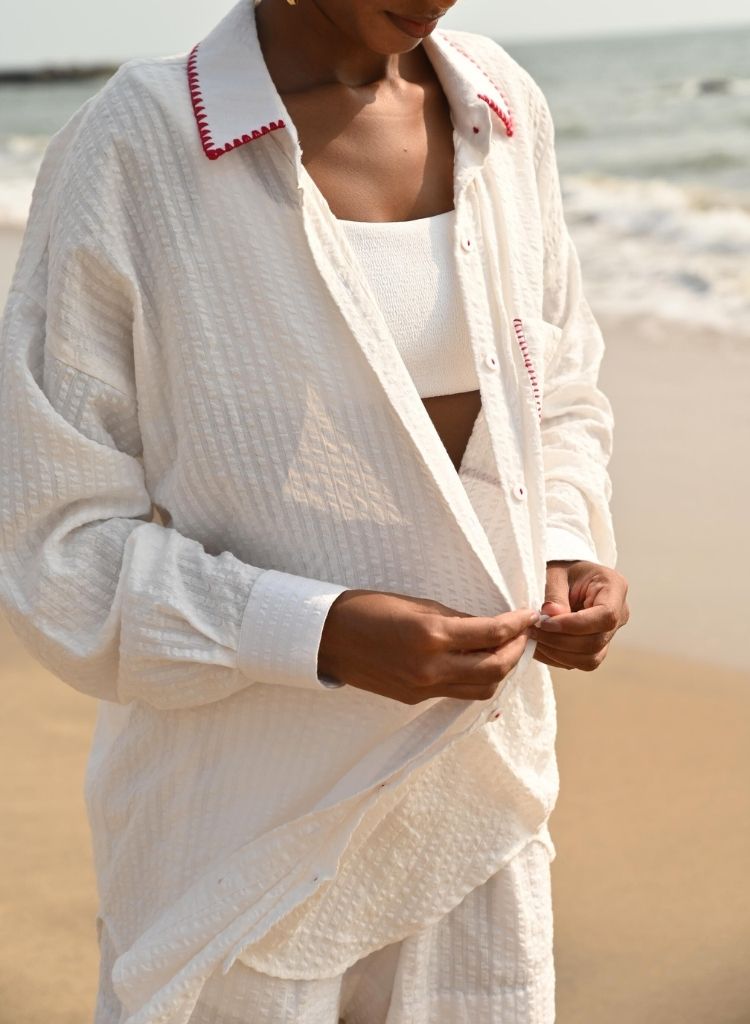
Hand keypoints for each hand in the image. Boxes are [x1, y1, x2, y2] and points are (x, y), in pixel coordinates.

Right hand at [318, 589, 540, 704]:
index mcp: (431, 635)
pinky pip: (458, 692)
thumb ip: (455, 618)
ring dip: (501, 670)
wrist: (327, 638)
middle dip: (517, 651)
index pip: (492, 634)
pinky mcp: (415, 699)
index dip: (517, 624)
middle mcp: (431, 667)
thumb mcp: (416, 604)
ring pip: (482, 689)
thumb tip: (489, 625)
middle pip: (496, 669)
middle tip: (523, 633)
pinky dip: (476, 678)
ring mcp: (423, 688)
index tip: (529, 613)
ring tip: (506, 649)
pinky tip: (477, 661)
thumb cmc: (367, 609)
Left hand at [528, 560, 629, 670]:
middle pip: (595, 642)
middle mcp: (620, 614)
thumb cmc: (563, 568)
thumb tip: (552, 616)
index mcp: (614, 588)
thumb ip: (555, 593)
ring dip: (557, 653)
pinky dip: (557, 658)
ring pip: (590, 659)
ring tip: (533, 639)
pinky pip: (580, 662)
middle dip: (560, 641)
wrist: (569, 576)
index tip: (545, 622)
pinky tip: (539, 645)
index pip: (605, 616)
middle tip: (532, 631)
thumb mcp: (556, 571)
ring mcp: (610, 634)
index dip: (574, 625)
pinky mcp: (597, 647)